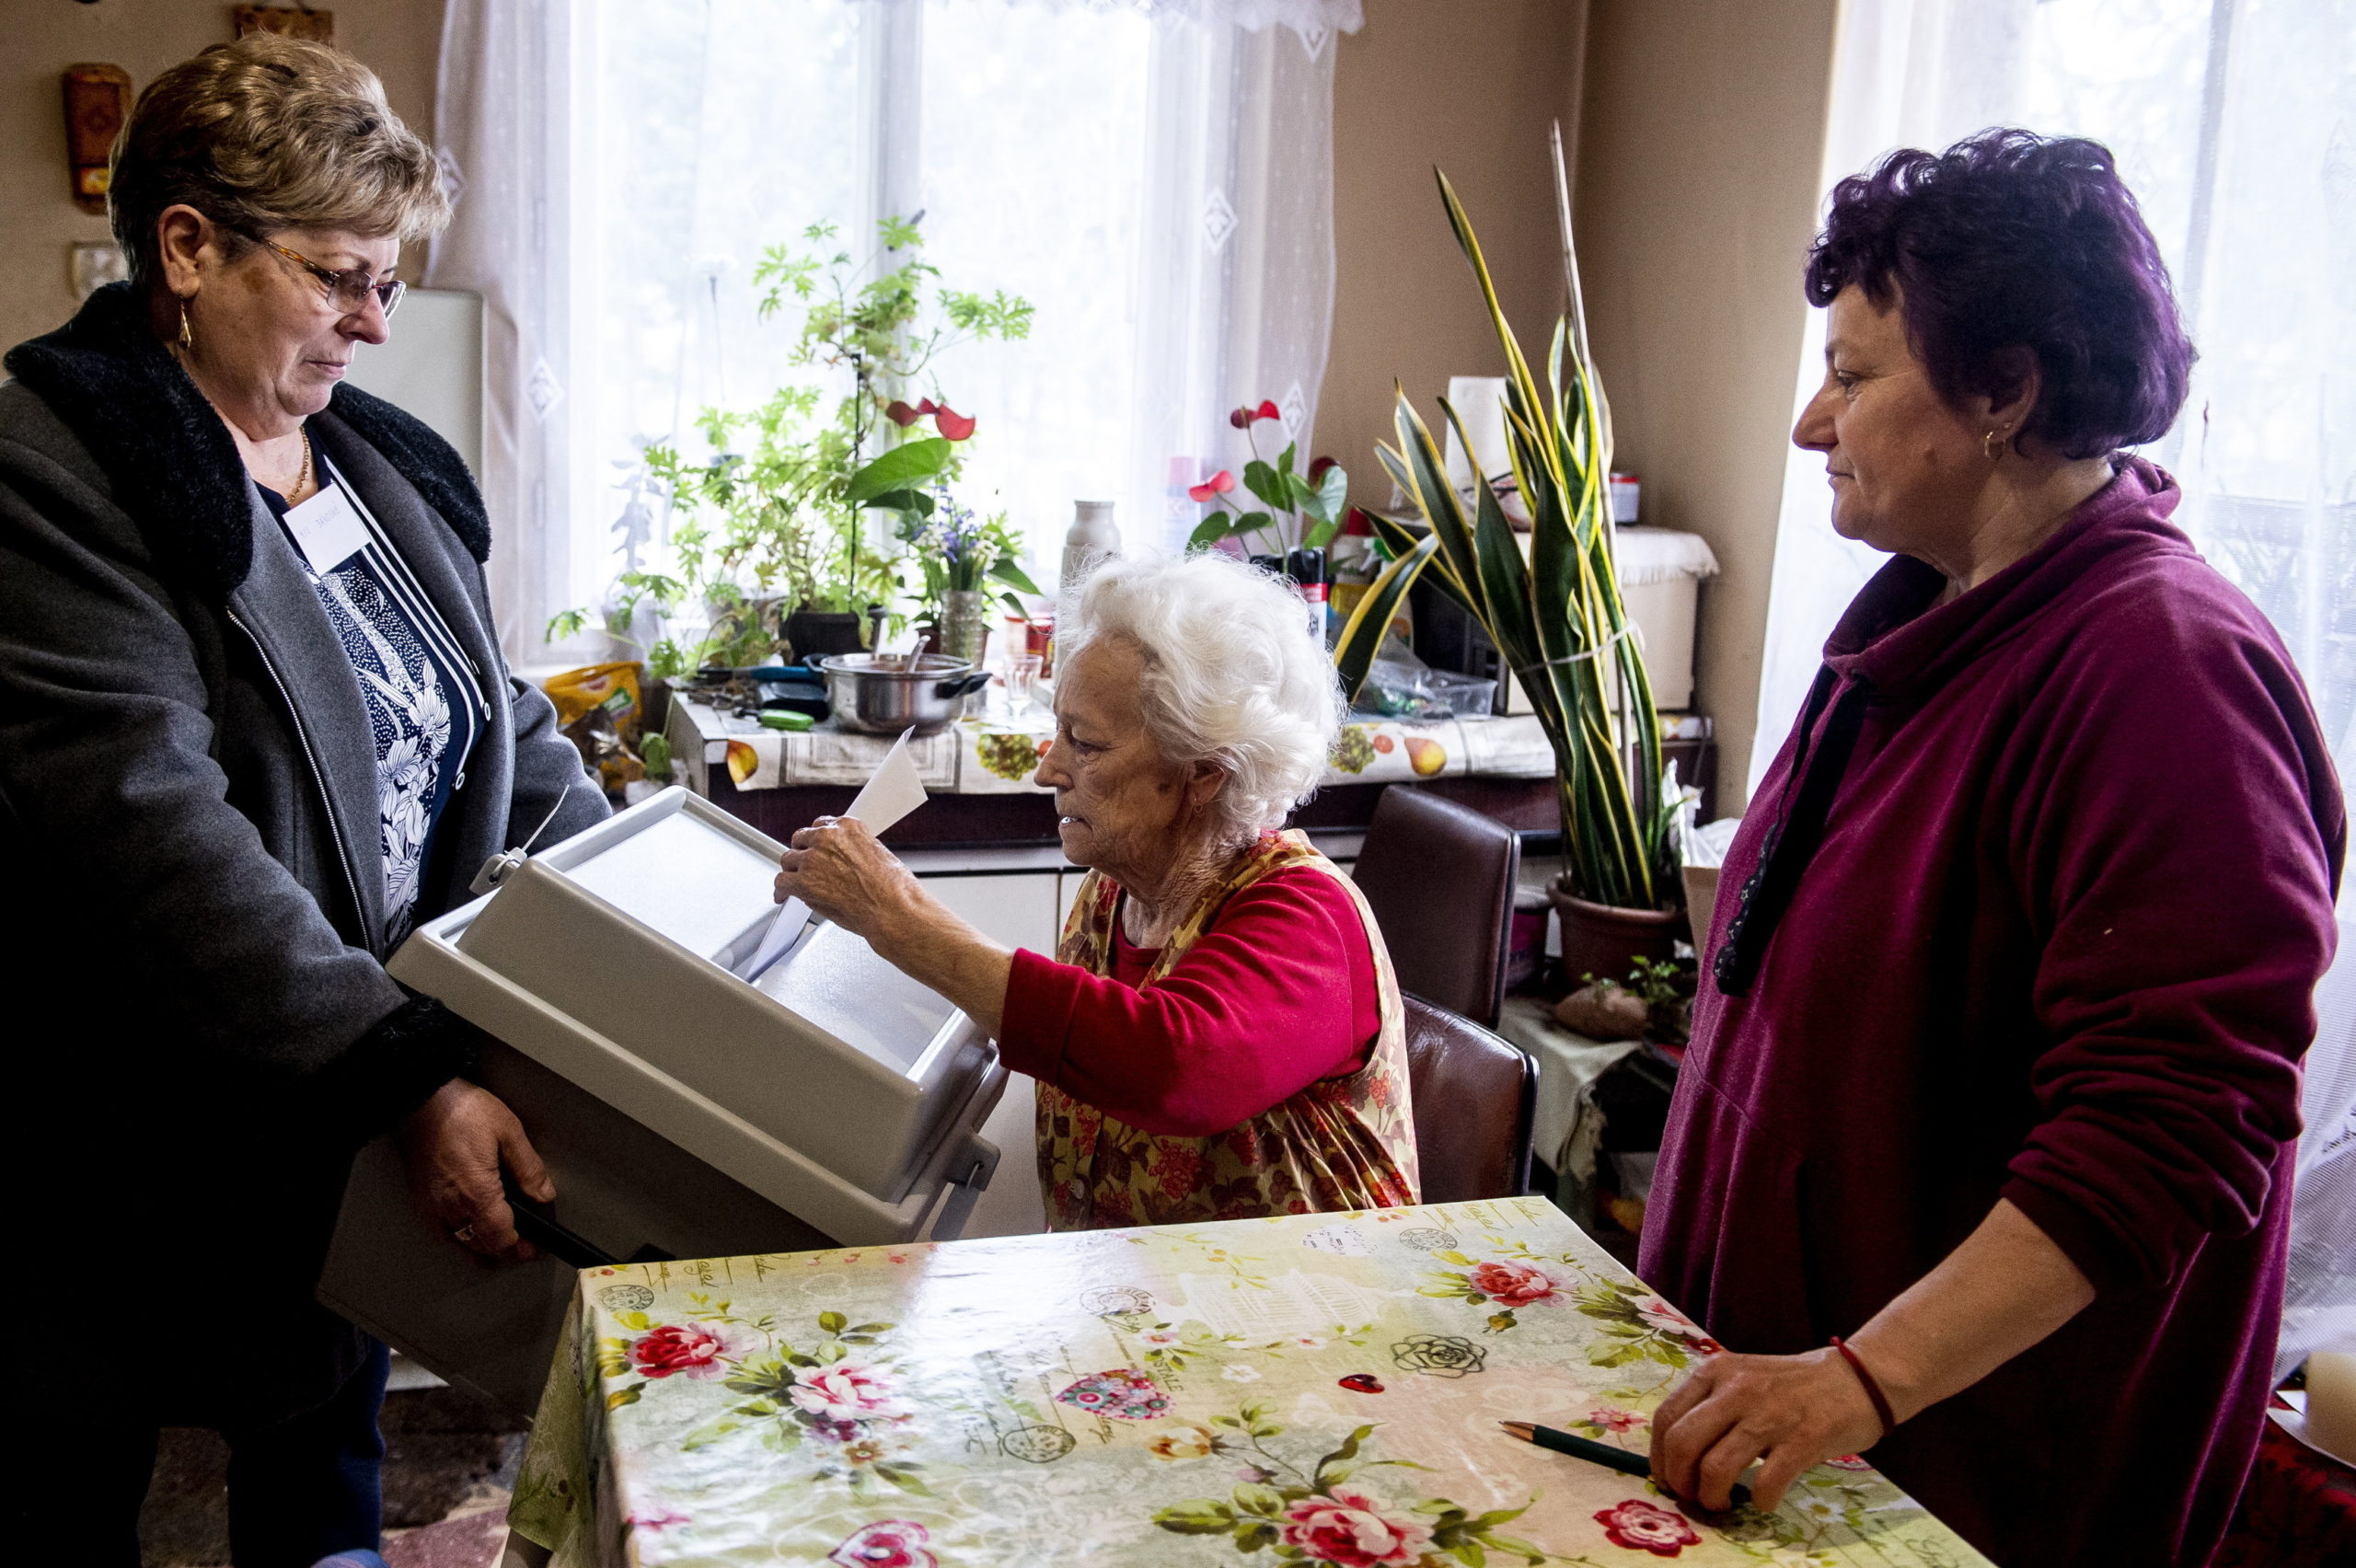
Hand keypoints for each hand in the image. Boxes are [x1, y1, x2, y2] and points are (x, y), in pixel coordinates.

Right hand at [395, 1079, 554, 1261]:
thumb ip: (529, 1168)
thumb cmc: (459, 1109)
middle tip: (522, 1248)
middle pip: (480, 1245)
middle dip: (504, 1251)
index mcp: (477, 1192)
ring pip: (458, 1243)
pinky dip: (456, 1238)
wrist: (419, 1099)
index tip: (534, 1250)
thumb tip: (543, 1194)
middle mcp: (451, 1205)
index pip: (501, 1238)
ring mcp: (431, 1204)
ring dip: (481, 1247)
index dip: (520, 1249)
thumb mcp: (508, 1132)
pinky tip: (465, 1231)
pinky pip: (439, 1231)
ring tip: (499, 1243)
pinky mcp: (419, 1197)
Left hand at [774, 816, 923, 942]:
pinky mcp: (804, 882)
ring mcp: (813, 859)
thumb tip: (839, 862)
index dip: (816, 841)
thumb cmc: (894, 888)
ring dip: (792, 871)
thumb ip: (852, 852)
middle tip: (806, 867)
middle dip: (803, 854)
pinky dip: (782, 891)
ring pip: (788, 860)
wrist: (893, 909)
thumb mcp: (877, 855)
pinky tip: (783, 896)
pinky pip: (781, 882)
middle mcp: (828, 837)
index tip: (815, 848)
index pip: (821, 826)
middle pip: (801, 840)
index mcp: (848, 827)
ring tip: (794, 882)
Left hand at [1648, 1346, 1887, 1510]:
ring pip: (1716, 1468)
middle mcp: (1737, 1389)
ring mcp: (1770, 1414)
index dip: (1659, 1457)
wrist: (1857, 1378)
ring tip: (1722, 1503)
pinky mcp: (1803, 1439)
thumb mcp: (1741, 1378)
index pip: (1665, 1418)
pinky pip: (1766, 1483)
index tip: (1668, 1479)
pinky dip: (1760, 1502)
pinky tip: (1764, 1501)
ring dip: (1712, 1497)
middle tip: (1693, 1497)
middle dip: (1680, 1481)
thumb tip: (1676, 1456)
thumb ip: (1710, 1405)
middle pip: (1682, 1444)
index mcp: (1715, 1372)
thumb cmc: (1793, 1385)